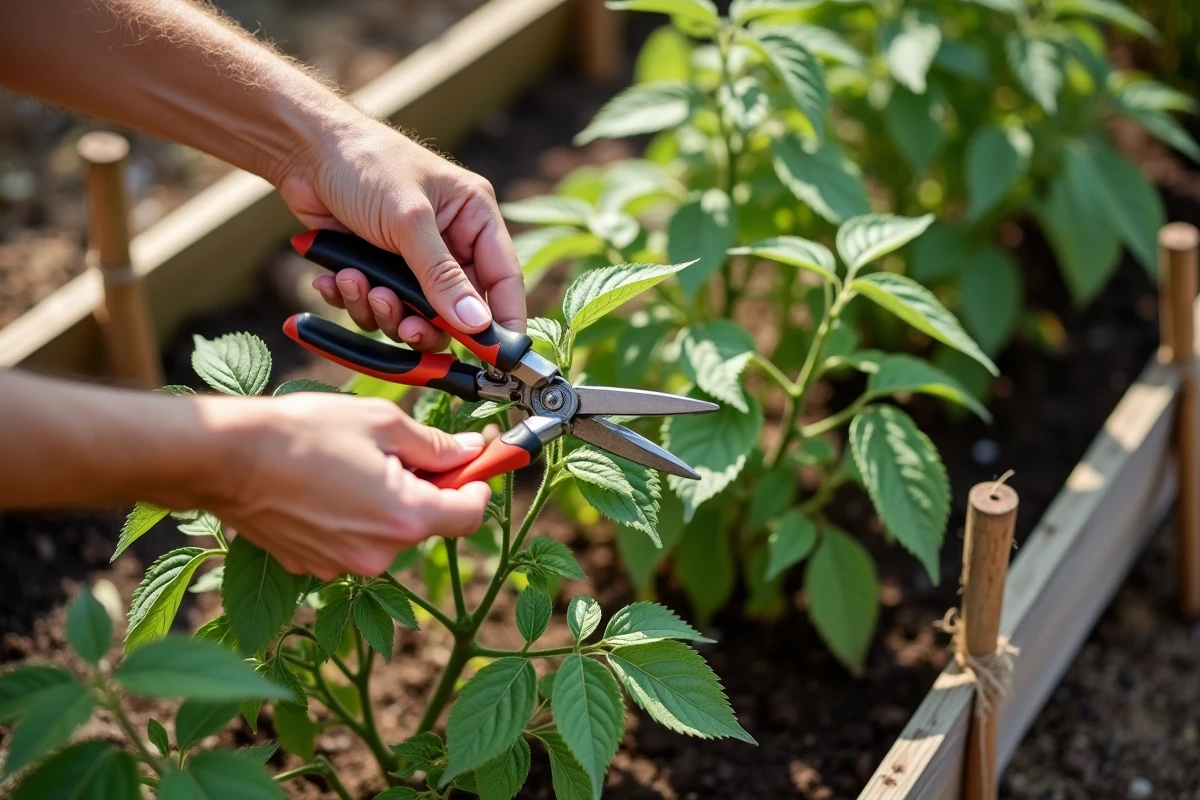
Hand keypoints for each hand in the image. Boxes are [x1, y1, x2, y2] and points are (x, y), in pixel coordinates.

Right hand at [207, 393, 491, 580]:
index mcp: (406, 518)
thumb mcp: (381, 422)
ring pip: (389, 532)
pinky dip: (353, 516)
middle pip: (429, 523)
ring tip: (352, 462)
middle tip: (402, 449)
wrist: (225, 458)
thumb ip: (435, 444)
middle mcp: (380, 554)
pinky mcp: (314, 566)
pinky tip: (326, 485)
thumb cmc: (302, 433)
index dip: (478, 484)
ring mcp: (344, 566)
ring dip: (388, 501)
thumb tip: (469, 451)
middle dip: (427, 487)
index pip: (470, 514)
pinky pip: (353, 540)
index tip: (474, 462)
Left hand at [276, 114, 524, 351]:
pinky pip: (376, 307)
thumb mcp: (409, 220)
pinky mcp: (377, 269)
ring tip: (357, 283)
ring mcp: (412, 259)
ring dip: (382, 310)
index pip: (504, 279)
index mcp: (474, 218)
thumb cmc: (366, 163)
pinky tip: (335, 277)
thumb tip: (476, 325)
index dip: (503, 320)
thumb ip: (442, 276)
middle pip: (456, 309)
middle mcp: (449, 242)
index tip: (498, 358)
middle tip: (406, 326)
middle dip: (426, 322)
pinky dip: (354, 300)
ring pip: (413, 315)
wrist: (303, 149)